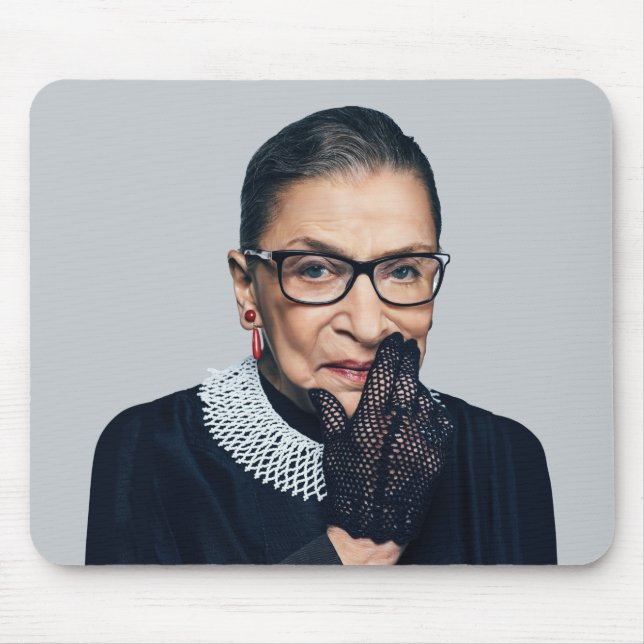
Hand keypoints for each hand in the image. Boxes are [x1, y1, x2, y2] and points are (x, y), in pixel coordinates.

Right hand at [309, 332, 454, 546]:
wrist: (376, 523)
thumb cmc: (350, 486)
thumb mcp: (334, 448)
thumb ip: (330, 414)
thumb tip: (319, 390)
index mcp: (370, 421)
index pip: (383, 375)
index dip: (389, 354)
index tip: (393, 342)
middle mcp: (398, 425)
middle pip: (407, 380)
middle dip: (407, 359)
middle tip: (406, 346)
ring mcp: (420, 439)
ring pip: (424, 398)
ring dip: (417, 385)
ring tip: (411, 379)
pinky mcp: (436, 453)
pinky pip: (438, 421)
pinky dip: (432, 409)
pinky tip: (424, 407)